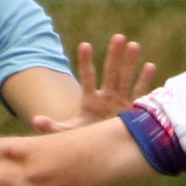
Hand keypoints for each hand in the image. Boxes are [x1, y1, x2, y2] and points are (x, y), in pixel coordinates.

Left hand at [30, 34, 154, 133]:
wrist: (103, 148)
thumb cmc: (85, 138)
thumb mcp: (70, 132)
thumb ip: (53, 127)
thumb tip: (35, 120)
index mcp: (90, 99)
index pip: (87, 77)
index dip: (86, 62)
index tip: (85, 45)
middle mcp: (106, 96)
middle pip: (110, 72)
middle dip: (114, 55)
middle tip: (118, 37)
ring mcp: (120, 101)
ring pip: (125, 78)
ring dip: (130, 62)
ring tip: (133, 44)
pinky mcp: (132, 110)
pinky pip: (139, 93)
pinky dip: (144, 80)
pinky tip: (149, 65)